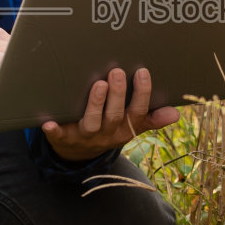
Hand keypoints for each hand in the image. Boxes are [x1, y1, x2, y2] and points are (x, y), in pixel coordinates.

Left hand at [40, 67, 180, 161]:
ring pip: (92, 122)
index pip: (138, 112)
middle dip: (117, 95)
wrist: (79, 152)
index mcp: (125, 129)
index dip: (141, 94)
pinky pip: (60, 135)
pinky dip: (55, 130)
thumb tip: (176, 113)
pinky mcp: (65, 138)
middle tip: (117, 72)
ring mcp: (86, 136)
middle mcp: (107, 133)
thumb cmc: (110, 129)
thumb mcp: (132, 126)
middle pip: (115, 116)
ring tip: (99, 84)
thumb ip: (152, 118)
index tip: (142, 72)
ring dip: (95, 104)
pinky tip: (48, 122)